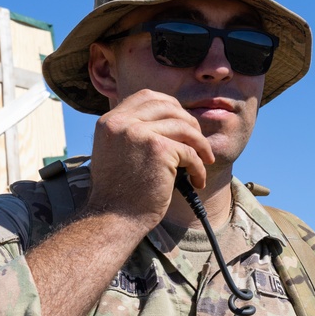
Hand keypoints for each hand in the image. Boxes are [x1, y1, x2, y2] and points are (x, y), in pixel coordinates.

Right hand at [87, 89, 213, 228]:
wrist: (113, 219)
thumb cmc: (119, 192)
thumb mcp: (115, 151)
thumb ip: (132, 132)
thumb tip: (167, 120)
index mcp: (110, 121)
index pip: (146, 96)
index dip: (170, 106)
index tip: (183, 122)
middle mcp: (121, 122)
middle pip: (168, 106)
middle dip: (189, 122)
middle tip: (198, 143)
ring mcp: (139, 133)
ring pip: (184, 127)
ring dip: (200, 145)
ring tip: (204, 161)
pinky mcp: (158, 149)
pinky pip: (190, 152)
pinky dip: (199, 167)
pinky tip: (197, 180)